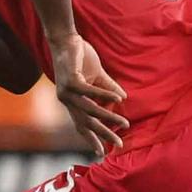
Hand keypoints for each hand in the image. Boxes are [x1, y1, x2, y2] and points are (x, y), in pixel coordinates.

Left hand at [49, 33, 129, 156]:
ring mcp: (67, 91)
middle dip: (103, 135)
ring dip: (108, 117)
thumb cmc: (79, 57)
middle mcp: (67, 100)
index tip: (101, 152)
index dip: (91, 138)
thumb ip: (108, 88)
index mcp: (71, 102)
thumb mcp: (97, 76)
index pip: (81, 125)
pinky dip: (104, 95)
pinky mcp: (70, 80)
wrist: (66, 39)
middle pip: (86, 123)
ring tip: (124, 124)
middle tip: (118, 144)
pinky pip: (90, 92)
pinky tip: (118, 99)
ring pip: (90, 110)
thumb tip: (123, 98)